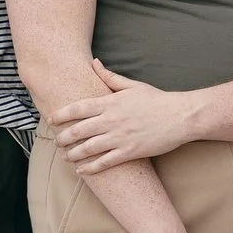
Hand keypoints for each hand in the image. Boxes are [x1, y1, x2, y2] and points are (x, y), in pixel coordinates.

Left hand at [53, 62, 197, 170]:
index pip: (78, 108)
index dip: (61, 115)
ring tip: (65, 156)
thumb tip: (94, 63)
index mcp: (111, 102)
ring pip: (88, 148)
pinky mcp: (130, 152)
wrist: (180, 116)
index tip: (51, 119)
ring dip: (73, 154)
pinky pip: (105, 162)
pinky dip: (90, 168)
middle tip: (56, 142)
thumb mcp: (132, 85)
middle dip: (63, 138)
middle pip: (78, 131)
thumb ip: (109, 77)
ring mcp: (120, 137)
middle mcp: (112, 120)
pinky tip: (81, 170)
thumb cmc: (156, 100)